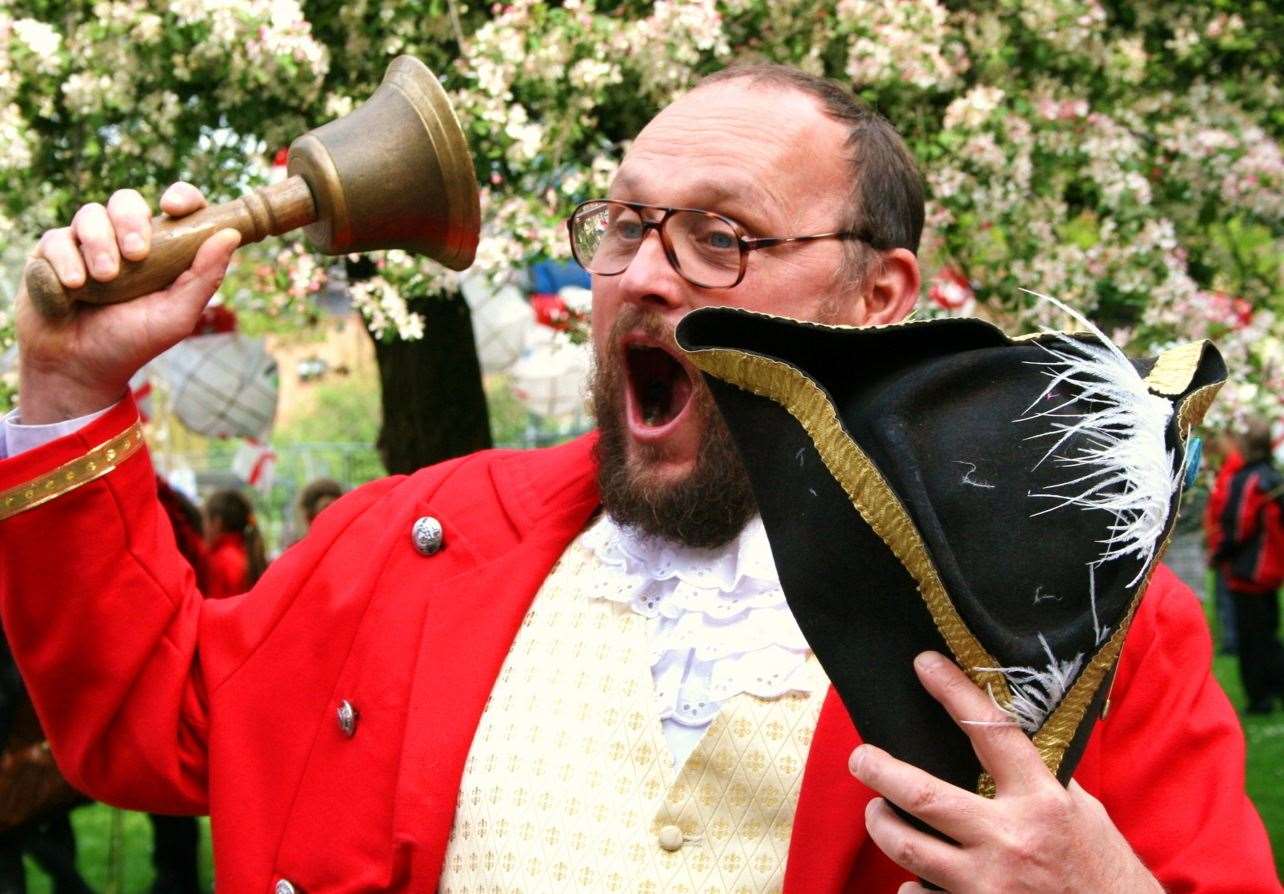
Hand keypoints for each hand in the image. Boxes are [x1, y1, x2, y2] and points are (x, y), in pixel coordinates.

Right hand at [15, 183, 239, 423]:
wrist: (81, 367)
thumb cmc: (134, 341)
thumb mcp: (177, 315)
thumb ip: (205, 277)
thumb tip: (231, 234)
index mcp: (162, 249)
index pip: (176, 207)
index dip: (181, 196)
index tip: (175, 206)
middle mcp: (124, 239)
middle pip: (127, 201)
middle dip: (132, 222)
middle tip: (137, 255)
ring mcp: (87, 243)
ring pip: (91, 214)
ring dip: (100, 244)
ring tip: (105, 279)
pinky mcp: (52, 253)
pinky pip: (57, 238)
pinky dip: (67, 260)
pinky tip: (76, 285)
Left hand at [849, 651, 1160, 893]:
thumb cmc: (1103, 870)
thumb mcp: (1083, 814)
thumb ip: (1041, 781)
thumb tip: (1001, 741)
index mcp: (1042, 801)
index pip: (992, 733)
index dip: (956, 694)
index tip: (925, 664)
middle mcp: (1011, 840)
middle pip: (923, 796)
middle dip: (880, 771)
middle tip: (861, 757)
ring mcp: (990, 885)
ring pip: (908, 847)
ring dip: (882, 825)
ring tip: (878, 812)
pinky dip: (912, 885)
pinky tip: (917, 877)